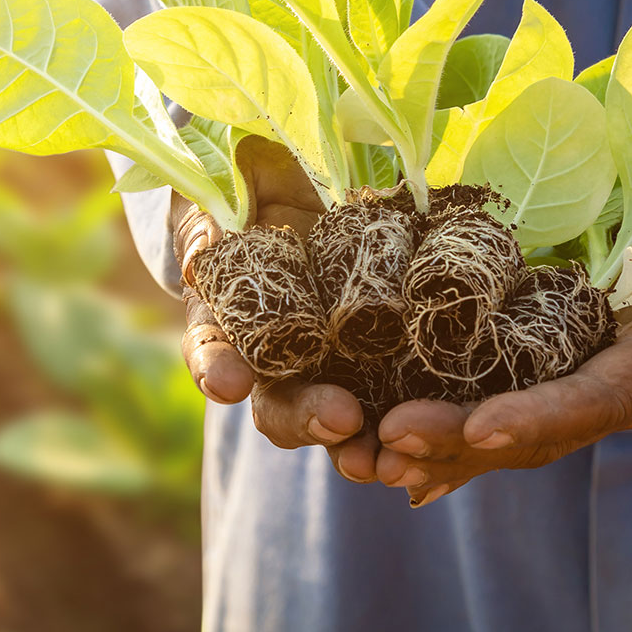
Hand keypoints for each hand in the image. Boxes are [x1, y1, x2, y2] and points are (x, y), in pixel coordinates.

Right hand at [174, 139, 378, 480]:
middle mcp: (274, 355)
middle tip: (338, 418)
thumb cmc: (243, 181)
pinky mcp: (386, 350)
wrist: (304, 175)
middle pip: (279, 403)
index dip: (216, 368)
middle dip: (304, 417)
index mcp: (223, 317)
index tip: (229, 382)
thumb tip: (203, 248)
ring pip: (337, 415)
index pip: (211, 351)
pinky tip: (428, 438)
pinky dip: (410, 420)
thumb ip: (210, 218)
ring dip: (356, 442)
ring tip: (378, 456)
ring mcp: (331, 359)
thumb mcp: (222, 187)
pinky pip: (397, 392)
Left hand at [372, 161, 631, 505]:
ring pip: (496, 433)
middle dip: (460, 440)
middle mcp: (610, 392)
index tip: (482, 430)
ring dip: (432, 449)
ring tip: (363, 457)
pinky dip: (436, 440)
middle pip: (531, 429)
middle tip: (391, 440)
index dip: (541, 416)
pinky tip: (375, 456)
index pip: (597, 398)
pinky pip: (482, 415)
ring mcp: (571, 389)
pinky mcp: (539, 377)